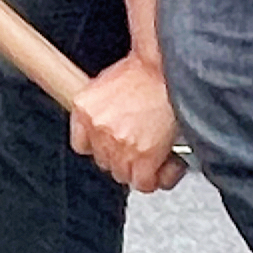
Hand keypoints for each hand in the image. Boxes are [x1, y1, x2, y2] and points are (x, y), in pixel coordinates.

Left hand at [71, 53, 182, 192]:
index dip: (101, 147)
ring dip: (142, 169)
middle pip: (105, 162)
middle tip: (144, 147)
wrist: (168, 68)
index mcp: (84, 108)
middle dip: (125, 157)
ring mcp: (117, 144)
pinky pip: (144, 183)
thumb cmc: (145, 71)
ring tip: (159, 154)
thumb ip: (102, 110)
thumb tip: (111, 125)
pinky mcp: (141, 157)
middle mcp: (97, 127)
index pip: (81, 145)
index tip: (114, 145)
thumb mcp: (107, 84)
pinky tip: (170, 163)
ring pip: (124, 175)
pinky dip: (159, 178)